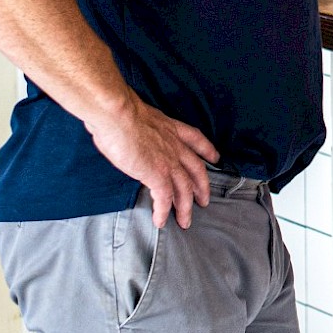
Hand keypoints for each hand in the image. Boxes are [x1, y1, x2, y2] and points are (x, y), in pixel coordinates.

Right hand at [84, 95, 219, 229]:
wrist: (117, 115)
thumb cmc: (119, 111)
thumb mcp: (139, 115)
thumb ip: (141, 126)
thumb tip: (130, 130)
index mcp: (170, 128)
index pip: (196, 139)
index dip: (207, 149)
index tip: (215, 158)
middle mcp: (174, 145)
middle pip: (196, 169)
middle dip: (202, 186)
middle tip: (204, 200)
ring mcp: (168, 161)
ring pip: (184, 189)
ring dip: (185, 207)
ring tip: (185, 221)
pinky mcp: (156, 175)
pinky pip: (164, 198)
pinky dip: (163, 211)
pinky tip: (160, 221)